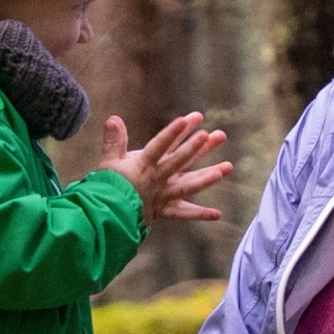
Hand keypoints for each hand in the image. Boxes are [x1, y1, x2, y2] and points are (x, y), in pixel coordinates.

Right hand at [98, 111, 233, 223]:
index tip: (187, 120)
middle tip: (210, 136)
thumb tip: (113, 118)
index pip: (159, 146)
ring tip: (227, 168)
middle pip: (179, 161)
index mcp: (143, 165)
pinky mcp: (165, 211)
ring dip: (207, 177)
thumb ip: (113, 140)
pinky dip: (200, 214)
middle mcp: (157, 179)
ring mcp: (164, 195)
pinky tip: (217, 213)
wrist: (106, 215)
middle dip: (195, 148)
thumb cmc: (108, 186)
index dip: (173, 133)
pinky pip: (184, 213)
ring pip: (188, 185)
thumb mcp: (109, 161)